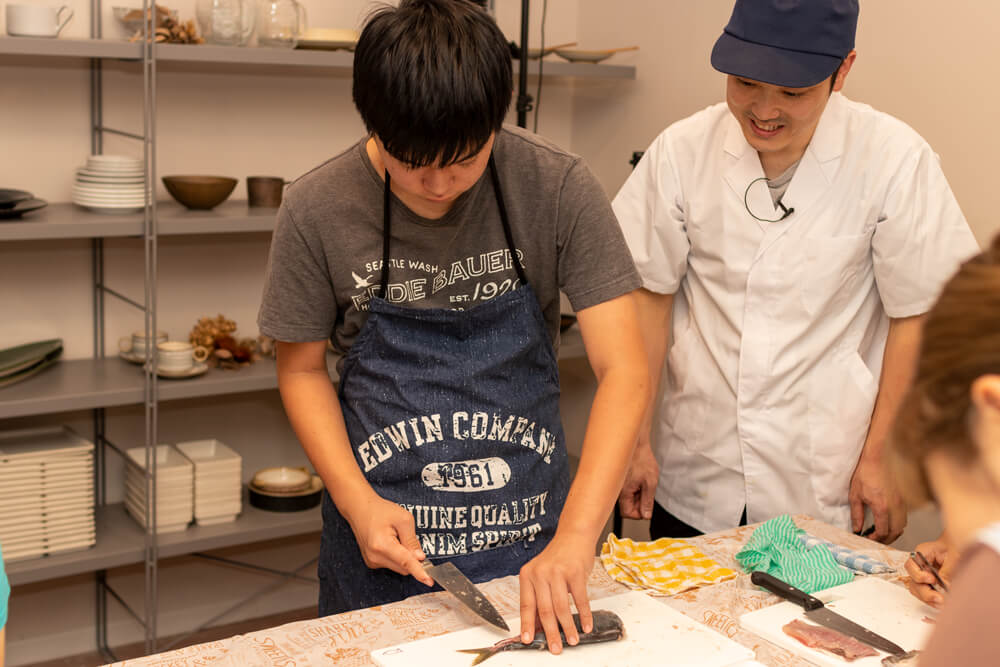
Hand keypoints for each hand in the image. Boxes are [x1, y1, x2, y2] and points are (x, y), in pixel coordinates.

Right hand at [344, 492, 432, 585]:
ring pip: (399, 567)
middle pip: (404, 567)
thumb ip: (412, 540)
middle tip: (409, 539)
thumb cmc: (380, 511)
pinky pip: (392, 564)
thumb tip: (420, 558)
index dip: (419, 572)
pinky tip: (391, 541)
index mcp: (382, 545)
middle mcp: (375, 557)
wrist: (359, 509)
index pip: (406, 562)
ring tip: (396, 537)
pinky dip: (397, 556)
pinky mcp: (372, 562)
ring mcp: (372, 561)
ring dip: (404, 556)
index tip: (429, 581)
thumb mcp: (403, 519)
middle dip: (412, 558)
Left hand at [518, 532, 595, 653]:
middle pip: (544, 610)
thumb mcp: (542, 575)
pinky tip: (586, 625)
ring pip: (561, 607)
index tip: (527, 640)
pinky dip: (584, 615)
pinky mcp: (575, 572)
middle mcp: (540, 573)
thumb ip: (539, 598)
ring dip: (568, 627)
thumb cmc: (558, 558)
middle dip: (551, 633)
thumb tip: (539, 627)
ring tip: (572, 640)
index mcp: (527, 575)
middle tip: (555, 648)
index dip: (527, 625)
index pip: (526, 605)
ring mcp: (557, 572)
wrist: (573, 536)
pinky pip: (580, 599)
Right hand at [618, 439, 658, 519]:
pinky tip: (638, 479)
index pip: (627, 514)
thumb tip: (646, 515)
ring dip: (636, 495)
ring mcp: (617, 485)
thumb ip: (647, 501)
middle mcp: (616, 490)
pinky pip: (624, 490)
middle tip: (646, 492)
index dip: (639, 513)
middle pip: (626, 507)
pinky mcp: (618, 480)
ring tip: (643, 483)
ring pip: (626, 498)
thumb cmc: (641, 459)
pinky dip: (633, 487)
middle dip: (638, 503)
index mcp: (624, 493)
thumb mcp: (651, 482)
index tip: (646, 506)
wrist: (634, 443)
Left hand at [849, 455, 906, 542]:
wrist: (876, 459)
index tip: (866, 538)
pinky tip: (887, 523)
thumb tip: (857, 529)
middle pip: (895, 532)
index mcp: (882, 507)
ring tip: (880, 534)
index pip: (883, 531)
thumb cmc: (865, 475)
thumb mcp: (855, 496)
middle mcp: (895, 507)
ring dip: (893, 533)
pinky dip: (897, 525)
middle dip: (885, 540)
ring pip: (902, 526)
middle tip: (874, 540)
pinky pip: (903, 518)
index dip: (875, 538)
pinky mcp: (902, 499)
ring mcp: (901, 503)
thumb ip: (857, 515)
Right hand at [904, 538, 955, 607]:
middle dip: (925, 592)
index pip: (910, 565)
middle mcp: (920, 565)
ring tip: (942, 604)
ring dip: (928, 599)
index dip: (918, 575)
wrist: (962, 547)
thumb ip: (948, 570)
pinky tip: (942, 604)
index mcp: (922, 553)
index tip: (932, 579)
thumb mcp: (955, 555)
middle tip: (939, 598)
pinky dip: (933, 601)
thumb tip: (945, 586)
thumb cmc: (958, 546)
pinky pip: (926, 595)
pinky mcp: (931, 584)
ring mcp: (924, 575)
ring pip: (917, 590)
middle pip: (913, 581)